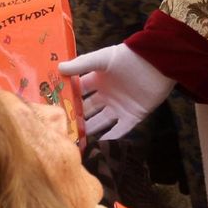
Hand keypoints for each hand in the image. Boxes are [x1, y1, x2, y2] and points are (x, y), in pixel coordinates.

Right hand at [57, 44, 172, 139]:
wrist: (157, 63)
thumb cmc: (128, 57)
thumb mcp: (103, 59)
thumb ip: (82, 64)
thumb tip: (58, 68)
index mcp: (97, 81)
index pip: (78, 93)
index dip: (66, 100)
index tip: (50, 112)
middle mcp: (106, 96)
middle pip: (87, 111)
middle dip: (76, 121)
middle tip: (60, 134)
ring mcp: (119, 108)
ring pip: (100, 123)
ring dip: (90, 133)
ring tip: (75, 145)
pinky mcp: (133, 117)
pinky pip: (119, 131)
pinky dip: (110, 140)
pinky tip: (99, 150)